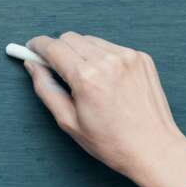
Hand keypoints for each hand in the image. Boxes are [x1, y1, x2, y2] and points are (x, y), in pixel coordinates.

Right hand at [23, 32, 185, 186]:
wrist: (155, 148)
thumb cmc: (111, 142)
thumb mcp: (68, 121)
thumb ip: (46, 88)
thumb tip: (33, 65)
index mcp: (86, 77)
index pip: (52, 46)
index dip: (37, 46)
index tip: (31, 49)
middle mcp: (107, 60)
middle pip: (69, 38)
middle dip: (58, 49)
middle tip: (56, 69)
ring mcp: (127, 56)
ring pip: (90, 40)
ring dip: (80, 52)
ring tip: (85, 78)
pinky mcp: (141, 57)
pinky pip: (110, 47)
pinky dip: (102, 57)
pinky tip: (106, 79)